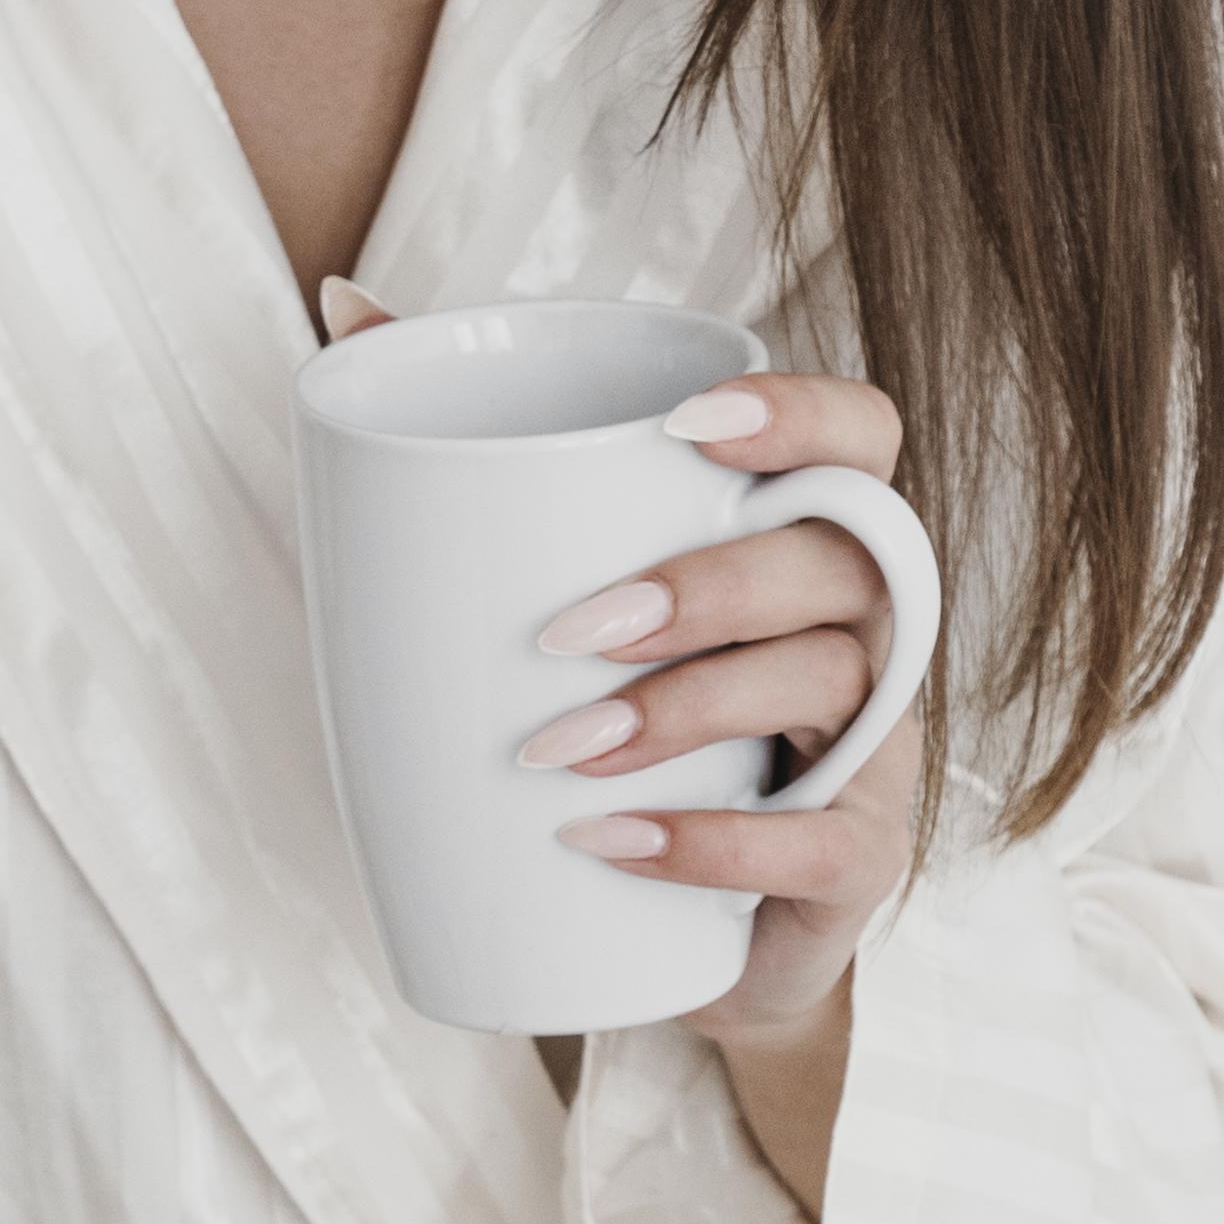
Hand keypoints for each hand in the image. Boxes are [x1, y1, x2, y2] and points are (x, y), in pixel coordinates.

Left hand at [315, 297, 922, 1205]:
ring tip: (556, 748)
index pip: (861, 436)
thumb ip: (473, 437)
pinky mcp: (860, 859)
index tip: (684, 424)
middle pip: (843, 564)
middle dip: (709, 586)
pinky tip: (609, 842)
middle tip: (566, 628)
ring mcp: (877, 744)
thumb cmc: (615, 700)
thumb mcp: (558, 575)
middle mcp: (869, 624)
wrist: (659, 920)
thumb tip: (346, 303)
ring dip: (688, 708)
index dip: (800, 416)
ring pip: (830, 687)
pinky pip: (820, 845)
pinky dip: (711, 846)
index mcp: (807, 530)